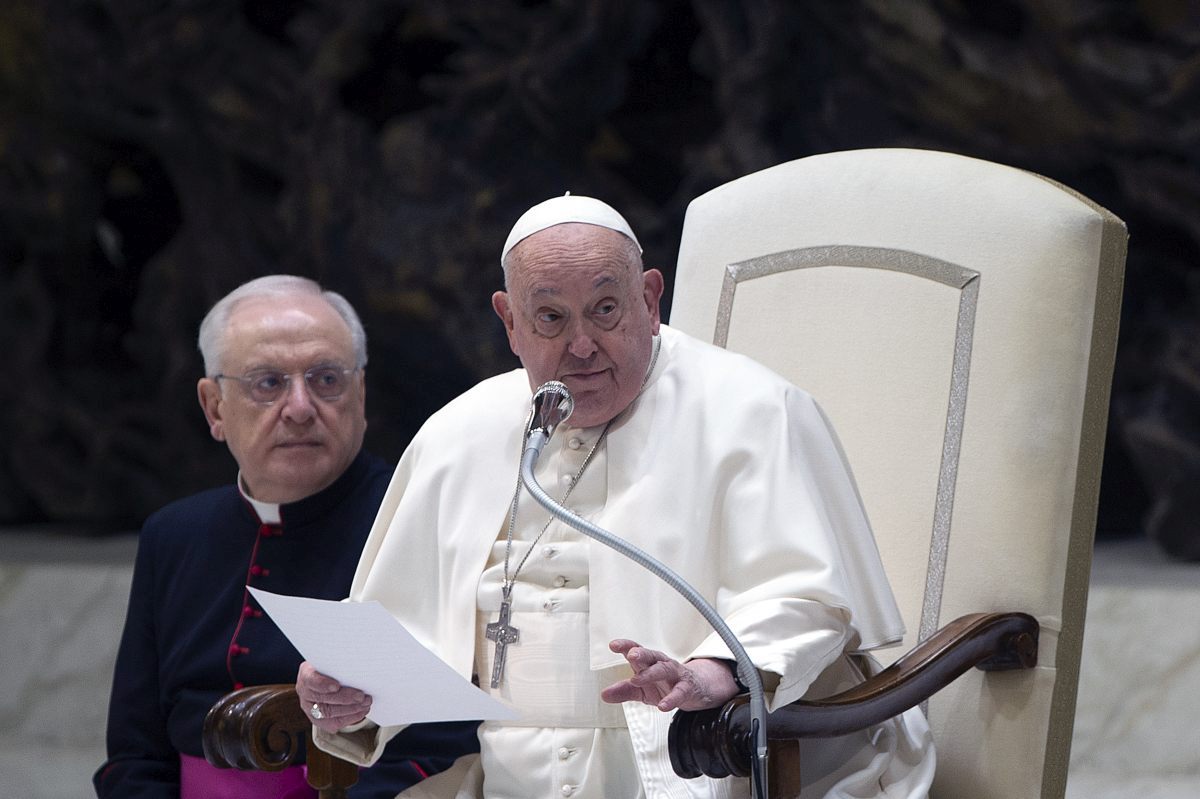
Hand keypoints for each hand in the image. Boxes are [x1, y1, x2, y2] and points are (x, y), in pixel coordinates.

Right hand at [297, 661, 371, 732]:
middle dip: (344, 698)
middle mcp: (305, 693)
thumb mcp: (332, 661)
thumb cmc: (331, 668)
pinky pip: (333, 723)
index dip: (322, 684)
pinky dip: (350, 717)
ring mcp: (310, 708)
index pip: (310, 680)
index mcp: (306, 675)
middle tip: (361, 696)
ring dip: (350, 709)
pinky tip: (361, 711)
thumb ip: (340, 663)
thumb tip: (358, 662)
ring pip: (328, 713)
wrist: (325, 678)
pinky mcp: (319, 720)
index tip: (336, 686)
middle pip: (322, 698)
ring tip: (365, 703)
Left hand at [599, 639, 739, 711]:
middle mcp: (661, 664)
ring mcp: (675, 675)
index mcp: (649, 662)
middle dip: (641, 653)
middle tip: (631, 654)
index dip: (625, 646)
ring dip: (651, 673)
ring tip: (637, 679)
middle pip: (651, 655)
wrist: (695, 689)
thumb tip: (604, 695)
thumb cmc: (666, 685)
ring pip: (664, 669)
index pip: (637, 651)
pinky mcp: (687, 688)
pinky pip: (680, 692)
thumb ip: (624, 691)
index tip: (613, 644)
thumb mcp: (642, 689)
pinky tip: (663, 705)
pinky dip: (672, 699)